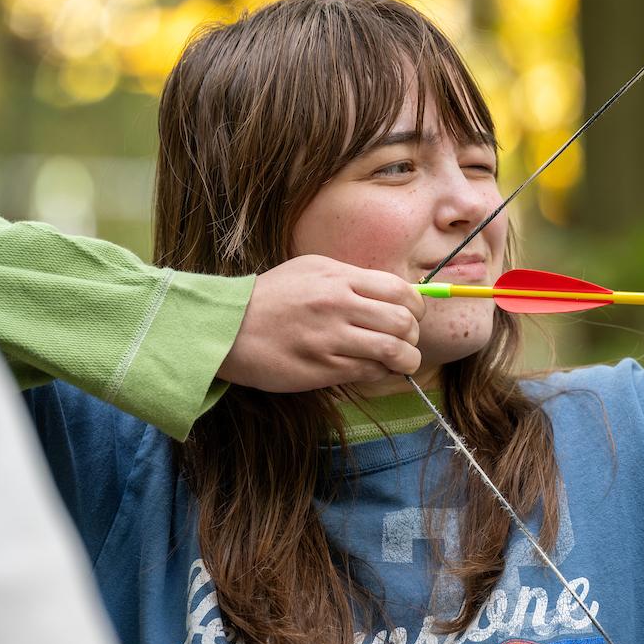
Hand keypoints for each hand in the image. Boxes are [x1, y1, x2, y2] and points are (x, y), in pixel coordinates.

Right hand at [216, 255, 425, 391]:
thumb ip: (351, 279)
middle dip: (414, 335)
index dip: (416, 306)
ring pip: (392, 350)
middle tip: (408, 341)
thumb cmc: (271, 297)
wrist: (227, 328)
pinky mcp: (322, 369)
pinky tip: (378, 370)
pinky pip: (369, 372)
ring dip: (407, 359)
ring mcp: (331, 339)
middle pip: (402, 322)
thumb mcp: (311, 270)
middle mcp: (339, 306)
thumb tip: (393, 293)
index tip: (413, 315)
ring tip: (404, 362)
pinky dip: (382, 373)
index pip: (400, 290)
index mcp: (339, 279)